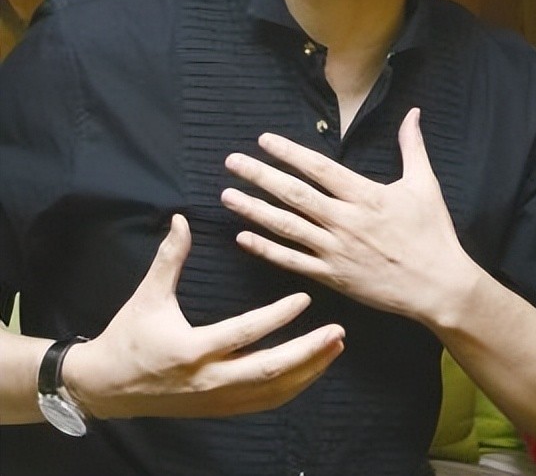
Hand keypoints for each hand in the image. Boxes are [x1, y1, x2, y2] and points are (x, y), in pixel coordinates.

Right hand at [63, 215, 344, 418]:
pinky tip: (311, 371)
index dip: (277, 317)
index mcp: (192, 349)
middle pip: (269, 370)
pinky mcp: (219, 409)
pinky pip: (263, 402)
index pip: (244, 333)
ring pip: (272, 391)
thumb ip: (169, 258)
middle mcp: (209, 379)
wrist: (107, 388)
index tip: (304, 298)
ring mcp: (216, 399)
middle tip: (337, 331)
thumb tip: (181, 218)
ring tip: (334, 348)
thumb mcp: (147, 295)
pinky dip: (291, 388)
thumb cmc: (129, 336)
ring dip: (308, 370)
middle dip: (308, 352)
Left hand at [222, 109, 476, 325]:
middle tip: (232, 162)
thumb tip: (414, 112)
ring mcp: (336, 251)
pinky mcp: (333, 277)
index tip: (264, 140)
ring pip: (286, 226)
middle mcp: (345, 221)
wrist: (439, 287)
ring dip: (254, 210)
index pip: (318, 168)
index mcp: (365, 196)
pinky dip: (266, 249)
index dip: (289, 152)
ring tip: (227, 195)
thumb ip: (412, 146)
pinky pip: (292, 261)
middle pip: (294, 194)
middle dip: (259, 176)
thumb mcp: (425, 184)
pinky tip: (243, 237)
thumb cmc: (433, 234)